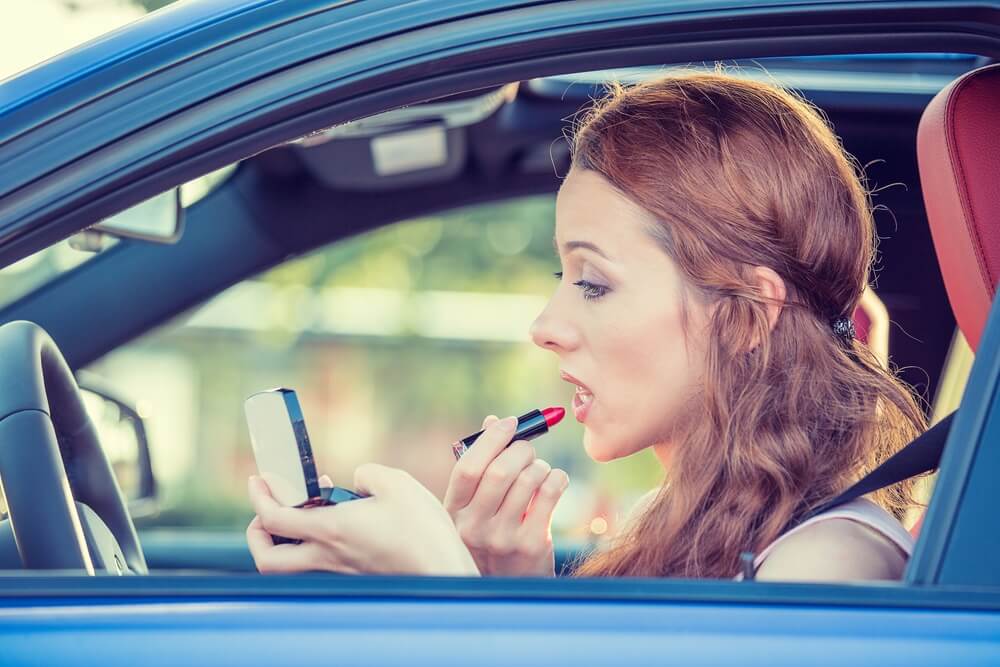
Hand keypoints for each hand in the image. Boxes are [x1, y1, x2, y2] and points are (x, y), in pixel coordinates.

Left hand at [246, 466, 478, 575]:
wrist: (443, 572)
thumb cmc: (422, 530)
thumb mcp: (396, 483)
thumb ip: (366, 473)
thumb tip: (356, 480)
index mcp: (330, 530)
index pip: (273, 518)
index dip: (259, 495)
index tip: (258, 480)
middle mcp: (327, 558)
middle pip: (267, 560)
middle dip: (258, 534)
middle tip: (267, 511)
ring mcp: (340, 573)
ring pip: (290, 569)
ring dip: (283, 543)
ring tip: (300, 518)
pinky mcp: (355, 579)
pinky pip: (316, 568)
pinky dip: (311, 548)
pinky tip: (336, 529)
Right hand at [444, 415, 568, 576]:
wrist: (512, 585)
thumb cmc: (493, 532)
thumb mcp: (477, 505)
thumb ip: (483, 464)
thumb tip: (494, 421)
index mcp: (453, 510)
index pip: (467, 468)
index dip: (491, 439)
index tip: (510, 423)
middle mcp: (473, 526)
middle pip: (500, 472)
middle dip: (521, 450)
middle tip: (528, 449)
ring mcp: (502, 538)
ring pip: (529, 479)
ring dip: (540, 466)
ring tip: (539, 472)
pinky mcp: (530, 545)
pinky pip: (549, 493)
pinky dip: (557, 478)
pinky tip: (554, 482)